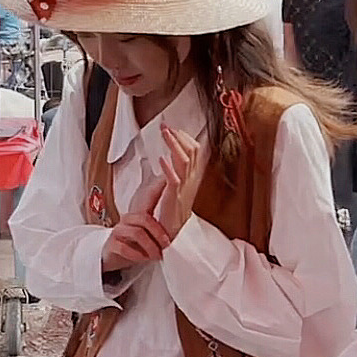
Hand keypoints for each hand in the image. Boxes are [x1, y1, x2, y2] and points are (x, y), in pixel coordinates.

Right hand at [99, 178, 169, 273]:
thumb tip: (178, 217)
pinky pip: (125, 248)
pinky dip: (137, 255)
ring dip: (150, 247)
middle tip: (166, 246)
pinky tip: (142, 259)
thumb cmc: (133, 245)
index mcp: (138, 214)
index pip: (150, 197)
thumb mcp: (147, 234)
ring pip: (137, 233)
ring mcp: (118, 231)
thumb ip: (158, 225)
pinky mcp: (111, 244)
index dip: (158, 187)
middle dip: (159, 234)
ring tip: (156, 256)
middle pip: (145, 219)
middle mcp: (127, 220)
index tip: (168, 177)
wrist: (111, 258)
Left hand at [156, 123, 208, 237]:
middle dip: (179, 136)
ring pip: (184, 161)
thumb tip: (168, 156)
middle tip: (166, 126)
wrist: (173, 230)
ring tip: (165, 134)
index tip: (173, 128)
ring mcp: (184, 187)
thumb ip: (175, 170)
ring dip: (174, 145)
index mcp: (192, 175)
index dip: (185, 137)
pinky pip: (174, 180)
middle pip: (192, 151)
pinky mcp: (174, 196)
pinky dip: (168, 168)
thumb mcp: (176, 184)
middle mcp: (191, 179)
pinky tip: (161, 160)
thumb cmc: (173, 208)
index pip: (194, 150)